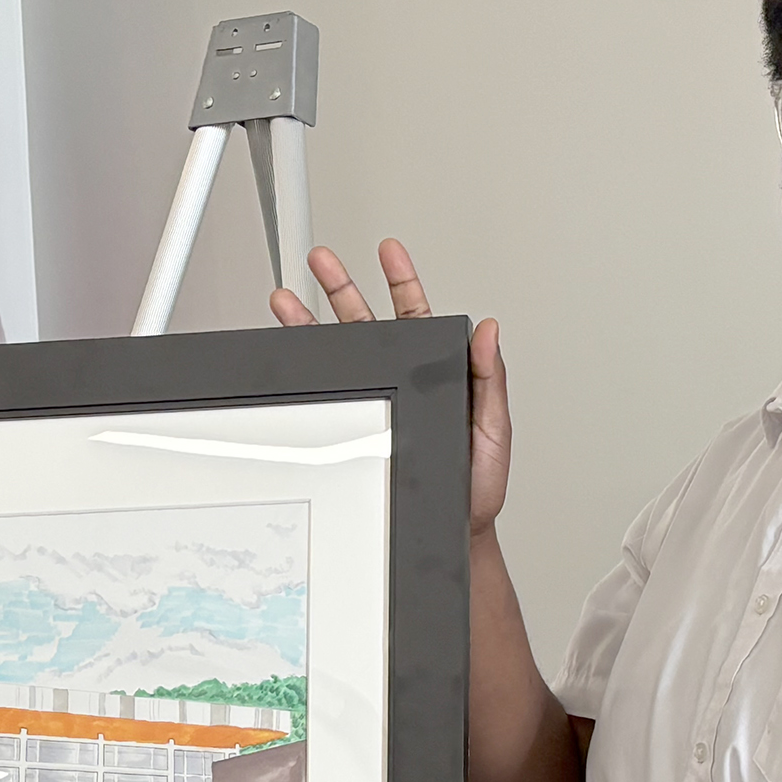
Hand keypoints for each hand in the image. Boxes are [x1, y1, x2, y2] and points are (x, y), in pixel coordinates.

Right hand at [269, 239, 509, 536]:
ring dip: (311, 324)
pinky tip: (288, 354)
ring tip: (288, 298)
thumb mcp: (493, 429)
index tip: (388, 250)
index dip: (401, 280)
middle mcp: (402, 383)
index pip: (416, 316)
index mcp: (437, 372)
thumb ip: (490, 378)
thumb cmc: (475, 488)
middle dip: (341, 287)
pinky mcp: (356, 430)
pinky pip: (328, 396)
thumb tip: (490, 331)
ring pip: (337, 355)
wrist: (451, 531)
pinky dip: (304, 373)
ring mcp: (376, 404)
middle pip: (365, 324)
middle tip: (321, 260)